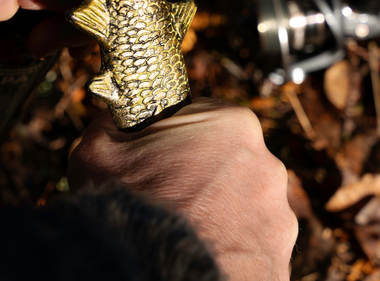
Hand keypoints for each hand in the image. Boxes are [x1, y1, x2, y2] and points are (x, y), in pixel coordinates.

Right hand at [68, 98, 297, 280]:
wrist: (154, 275)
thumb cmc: (131, 206)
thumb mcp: (100, 149)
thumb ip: (112, 122)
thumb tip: (115, 116)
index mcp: (233, 124)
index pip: (201, 116)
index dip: (172, 136)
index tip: (155, 156)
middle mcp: (267, 166)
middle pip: (224, 158)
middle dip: (199, 171)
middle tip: (166, 194)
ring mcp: (279, 216)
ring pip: (240, 202)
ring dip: (217, 210)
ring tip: (183, 227)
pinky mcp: (278, 259)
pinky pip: (249, 243)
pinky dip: (228, 245)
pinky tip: (200, 250)